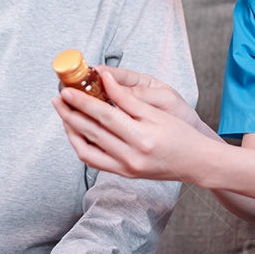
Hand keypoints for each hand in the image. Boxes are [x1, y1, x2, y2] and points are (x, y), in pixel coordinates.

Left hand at [53, 68, 220, 181]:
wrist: (195, 163)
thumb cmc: (179, 134)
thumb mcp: (155, 112)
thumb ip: (127, 97)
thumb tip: (104, 79)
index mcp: (141, 136)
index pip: (104, 116)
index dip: (83, 102)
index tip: (67, 90)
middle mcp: (131, 156)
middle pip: (91, 132)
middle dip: (70, 114)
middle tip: (58, 99)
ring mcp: (125, 168)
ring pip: (87, 150)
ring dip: (71, 130)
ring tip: (64, 113)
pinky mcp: (123, 174)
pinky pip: (94, 161)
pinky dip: (81, 145)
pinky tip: (76, 131)